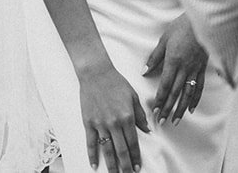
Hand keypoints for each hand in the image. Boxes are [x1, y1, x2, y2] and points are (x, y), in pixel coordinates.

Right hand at [76, 55, 147, 172]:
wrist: (96, 73)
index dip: (135, 157)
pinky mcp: (89, 123)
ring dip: (112, 165)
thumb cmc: (116, 83)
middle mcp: (114, 123)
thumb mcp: (133, 97)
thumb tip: (147, 131)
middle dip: (126, 166)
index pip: (133, 142)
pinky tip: (94, 165)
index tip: (137, 167)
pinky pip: (91, 143)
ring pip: (107, 150)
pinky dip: (92, 155)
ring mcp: (100, 124)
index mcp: (127, 117)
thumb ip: (140, 115)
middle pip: (121, 150)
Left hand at [144, 13, 207, 125]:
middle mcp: (184, 68)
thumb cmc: (181, 27)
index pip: (165, 85)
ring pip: (187, 94)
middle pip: (175, 93)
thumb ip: (155, 57)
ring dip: (180, 109)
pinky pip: (199, 87)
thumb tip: (145, 71)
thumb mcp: (164, 39)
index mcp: (173, 61)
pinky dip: (195, 99)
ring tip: (175, 121)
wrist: (201, 21)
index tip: (155, 111)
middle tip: (162, 122)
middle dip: (168, 109)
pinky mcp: (202, 68)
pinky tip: (191, 108)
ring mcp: (195, 70)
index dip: (160, 100)